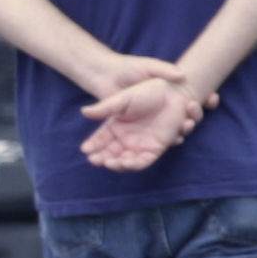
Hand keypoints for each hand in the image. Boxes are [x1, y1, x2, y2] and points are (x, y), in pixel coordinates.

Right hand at [76, 61, 198, 170]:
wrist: (172, 93)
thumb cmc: (147, 93)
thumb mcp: (123, 100)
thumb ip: (105, 108)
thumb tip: (84, 112)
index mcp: (115, 127)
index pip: (100, 140)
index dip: (92, 146)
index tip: (86, 150)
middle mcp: (126, 139)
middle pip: (111, 154)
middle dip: (102, 159)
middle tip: (96, 160)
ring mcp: (141, 145)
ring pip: (126, 161)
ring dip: (118, 165)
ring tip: (110, 163)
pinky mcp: (156, 148)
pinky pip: (144, 161)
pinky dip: (136, 164)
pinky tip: (129, 163)